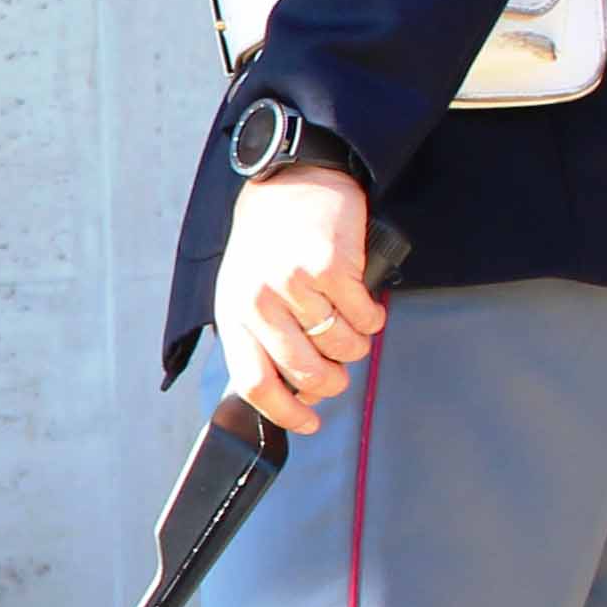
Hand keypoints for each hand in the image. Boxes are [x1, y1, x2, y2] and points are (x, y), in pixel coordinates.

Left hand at [216, 162, 383, 431]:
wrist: (293, 182)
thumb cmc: (270, 242)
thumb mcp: (246, 289)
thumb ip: (261, 336)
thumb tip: (289, 391)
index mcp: (234, 312)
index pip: (254, 382)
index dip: (285, 412)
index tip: (308, 424)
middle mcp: (259, 301)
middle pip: (304, 373)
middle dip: (331, 384)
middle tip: (339, 375)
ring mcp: (294, 285)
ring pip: (341, 348)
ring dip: (354, 348)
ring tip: (350, 329)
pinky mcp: (331, 268)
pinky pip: (364, 318)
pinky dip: (371, 319)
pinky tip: (363, 303)